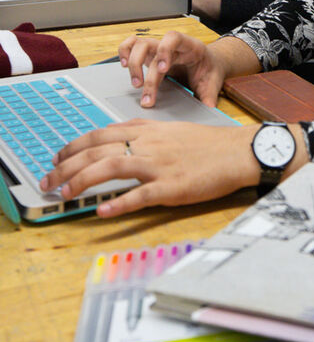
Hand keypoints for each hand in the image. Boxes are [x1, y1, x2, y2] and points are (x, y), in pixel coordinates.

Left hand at [39, 120, 260, 216]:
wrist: (237, 151)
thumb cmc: (206, 145)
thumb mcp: (170, 132)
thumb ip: (142, 136)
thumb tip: (115, 144)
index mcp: (146, 130)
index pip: (100, 134)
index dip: (73, 147)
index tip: (57, 159)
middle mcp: (148, 144)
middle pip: (97, 150)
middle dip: (67, 166)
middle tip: (48, 182)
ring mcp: (159, 165)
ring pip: (112, 167)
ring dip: (82, 181)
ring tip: (64, 194)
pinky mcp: (172, 187)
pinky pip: (140, 195)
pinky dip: (118, 203)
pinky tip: (101, 211)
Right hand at [119, 31, 225, 107]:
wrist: (209, 64)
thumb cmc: (209, 70)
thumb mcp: (214, 82)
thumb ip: (210, 94)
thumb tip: (208, 107)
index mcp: (190, 46)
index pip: (173, 37)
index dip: (165, 50)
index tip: (162, 69)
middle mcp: (172, 45)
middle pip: (151, 46)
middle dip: (144, 69)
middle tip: (143, 89)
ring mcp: (160, 48)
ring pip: (138, 44)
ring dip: (132, 63)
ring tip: (135, 83)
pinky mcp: (151, 54)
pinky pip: (133, 45)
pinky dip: (124, 51)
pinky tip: (124, 65)